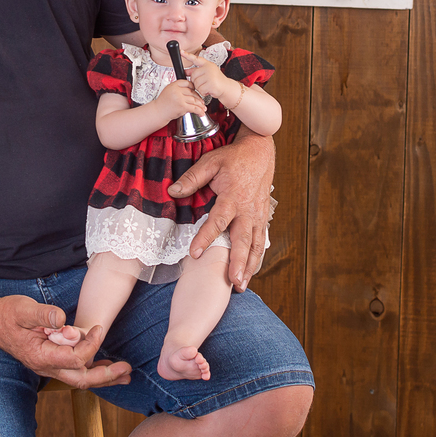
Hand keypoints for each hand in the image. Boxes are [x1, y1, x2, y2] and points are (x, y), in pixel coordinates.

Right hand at [0, 294, 130, 389]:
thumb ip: (45, 315)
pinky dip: (92, 370)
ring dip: (103, 377)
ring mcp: (48, 367)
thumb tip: (64, 320)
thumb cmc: (7, 313)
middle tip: (127, 369)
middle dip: (106, 376)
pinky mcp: (51, 361)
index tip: (98, 328)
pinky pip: (74, 372)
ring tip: (125, 374)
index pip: (74, 358)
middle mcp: (46, 367)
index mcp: (41, 356)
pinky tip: (105, 367)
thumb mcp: (24, 309)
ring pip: (79, 379)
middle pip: (81, 379)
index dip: (90, 344)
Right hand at [154, 79, 205, 121]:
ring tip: (203, 107)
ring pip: (194, 100)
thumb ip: (178, 88)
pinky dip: (199, 111)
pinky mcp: (182, 106)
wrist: (158, 112)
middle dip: (198, 97)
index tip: (195, 91)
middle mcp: (177, 91)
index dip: (193, 87)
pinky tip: (201, 112)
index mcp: (174, 85)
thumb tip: (190, 88)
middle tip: (201, 101)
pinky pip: (194, 108)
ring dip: (200, 105)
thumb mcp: (168, 90)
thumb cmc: (163, 103)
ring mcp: (180, 98)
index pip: (187, 83)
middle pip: (192, 92)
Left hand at [167, 128, 274, 290]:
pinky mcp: (263, 217)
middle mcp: (248, 210)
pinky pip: (261, 241)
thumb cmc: (233, 157)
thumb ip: (192, 178)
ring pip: (255, 245)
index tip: (194, 254)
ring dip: (249, 266)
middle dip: (238, 263)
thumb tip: (172, 192)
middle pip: (242, 240)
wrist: (260, 152)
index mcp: (233, 196)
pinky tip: (250, 271)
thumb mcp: (210, 162)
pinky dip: (257, 258)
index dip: (205, 237)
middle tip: (233, 282)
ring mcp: (258, 215)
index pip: (217, 221)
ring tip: (242, 285)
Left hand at [181, 49, 230, 102]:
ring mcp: (210, 75)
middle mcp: (209, 68)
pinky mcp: (211, 84)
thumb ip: (196, 72)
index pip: (196, 59)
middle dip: (196, 82)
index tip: (181, 51)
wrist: (227, 87)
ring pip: (196, 83)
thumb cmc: (216, 80)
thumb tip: (185, 72)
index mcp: (207, 64)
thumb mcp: (206, 73)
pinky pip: (201, 90)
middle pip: (193, 76)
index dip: (187, 55)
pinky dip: (203, 92)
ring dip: (200, 88)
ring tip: (207, 86)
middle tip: (204, 83)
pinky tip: (209, 90)